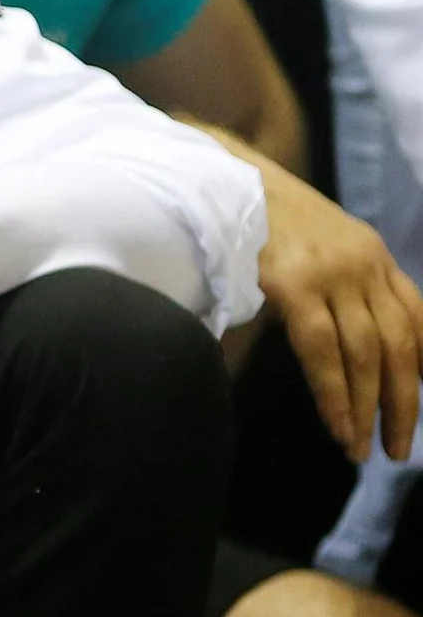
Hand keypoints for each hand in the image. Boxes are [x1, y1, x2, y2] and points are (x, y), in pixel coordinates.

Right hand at [258, 173, 422, 462]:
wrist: (214, 167)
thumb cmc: (253, 211)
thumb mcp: (317, 241)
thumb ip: (337, 283)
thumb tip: (343, 344)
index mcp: (374, 253)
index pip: (416, 323)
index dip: (418, 374)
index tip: (407, 412)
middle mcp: (363, 262)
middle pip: (400, 346)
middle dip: (401, 404)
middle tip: (392, 449)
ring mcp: (330, 271)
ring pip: (366, 354)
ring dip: (366, 408)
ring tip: (358, 447)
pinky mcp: (293, 282)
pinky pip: (323, 350)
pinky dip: (334, 393)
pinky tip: (336, 421)